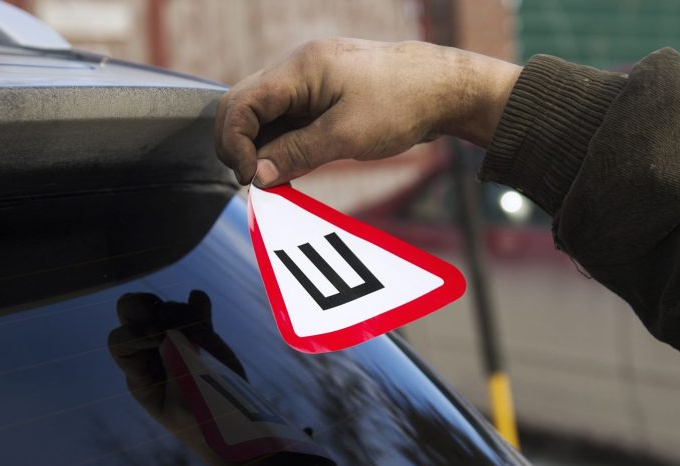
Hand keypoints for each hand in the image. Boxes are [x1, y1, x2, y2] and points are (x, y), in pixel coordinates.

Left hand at [108, 291, 252, 465]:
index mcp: (138, 373)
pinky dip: (197, 302)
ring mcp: (176, 341)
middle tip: (166, 322)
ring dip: (179, 312)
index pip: (120, 342)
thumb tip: (172, 328)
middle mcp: (152, 352)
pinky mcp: (202, 336)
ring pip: (166, 307)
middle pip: (131, 312)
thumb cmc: (201, 421)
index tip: (159, 337)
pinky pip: (194, 309)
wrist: (232, 426)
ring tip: (200, 332)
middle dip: (143, 307)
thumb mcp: (182, 398)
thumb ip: (177, 361)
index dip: (134, 334)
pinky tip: (202, 305)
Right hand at [215, 38, 520, 186]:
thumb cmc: (403, 103)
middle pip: (244, 106)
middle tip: (256, 181)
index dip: (234, 142)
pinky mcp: (322, 97)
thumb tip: (257, 175)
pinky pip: (288, 120)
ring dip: (262, 148)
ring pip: (265, 116)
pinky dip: (283, 144)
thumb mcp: (346, 135)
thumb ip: (296, 154)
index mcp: (299, 69)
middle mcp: (298, 71)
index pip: (240, 102)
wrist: (445, 88)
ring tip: (276, 179)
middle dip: (240, 145)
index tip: (251, 177)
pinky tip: (291, 167)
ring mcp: (309, 83)